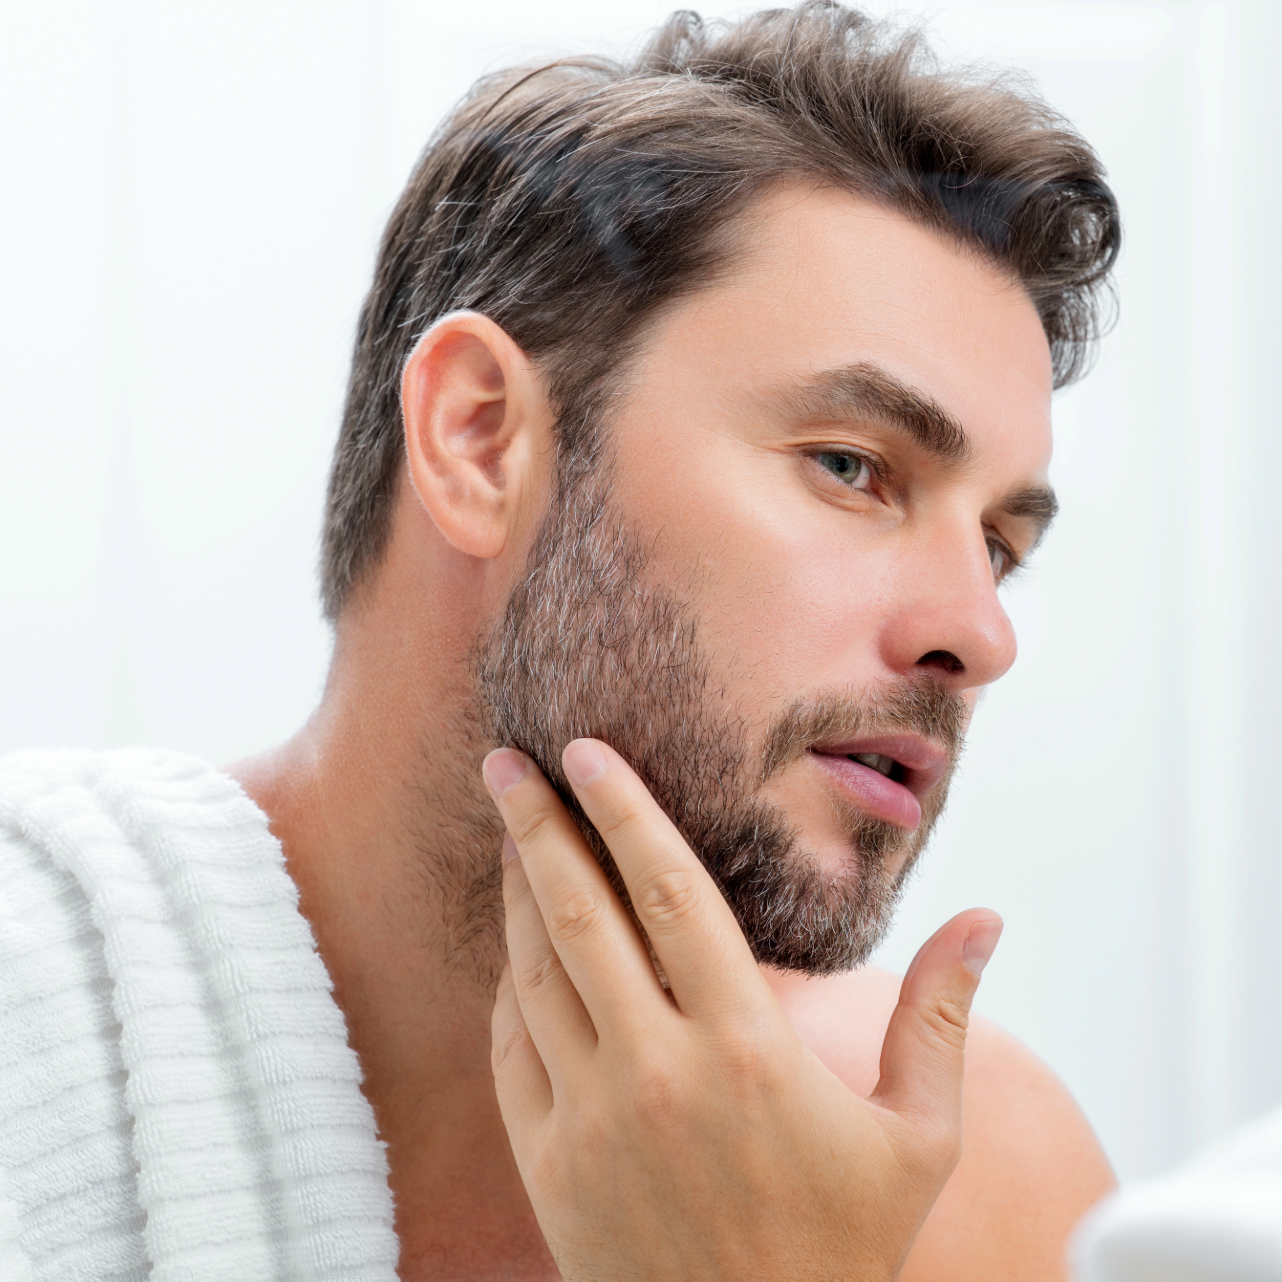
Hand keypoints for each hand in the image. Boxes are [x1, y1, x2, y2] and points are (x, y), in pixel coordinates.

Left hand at [483, 738, 1001, 1281]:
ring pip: (536, 974)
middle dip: (539, 827)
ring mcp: (590, 1120)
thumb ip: (941, 1017)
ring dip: (518, 892)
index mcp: (746, 1050)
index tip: (589, 753)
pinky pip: (513, 1048)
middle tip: (508, 763)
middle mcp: (656, 1073)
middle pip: (581, 916)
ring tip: (508, 829)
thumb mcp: (918, 1138)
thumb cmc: (842, 1249)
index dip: (624, 812)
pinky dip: (510, 983)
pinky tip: (515, 944)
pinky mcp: (547, 1165)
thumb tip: (985, 917)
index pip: (669, 894)